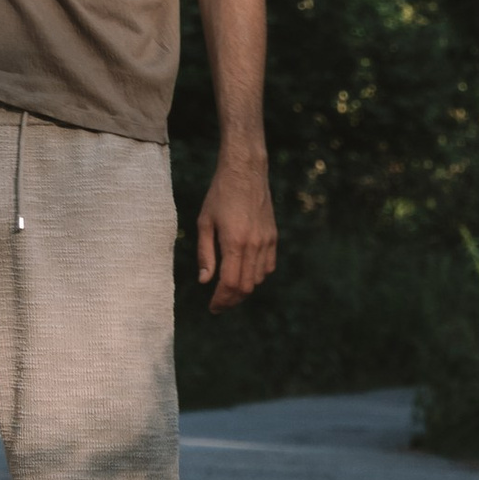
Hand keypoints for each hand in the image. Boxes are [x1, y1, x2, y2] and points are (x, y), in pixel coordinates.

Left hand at [196, 153, 276, 309]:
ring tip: (228, 290)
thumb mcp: (204, 222)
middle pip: (245, 286)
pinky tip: (244, 273)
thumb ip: (205, 254)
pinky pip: (268, 266)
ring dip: (243, 289)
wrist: (246, 172)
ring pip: (258, 279)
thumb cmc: (220, 194)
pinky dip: (257, 276)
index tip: (212, 307)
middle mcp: (254, 245)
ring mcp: (266, 241)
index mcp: (234, 242)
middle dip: (231, 300)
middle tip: (218, 304)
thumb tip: (205, 281)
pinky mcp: (273, 237)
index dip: (221, 300)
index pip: (230, 284)